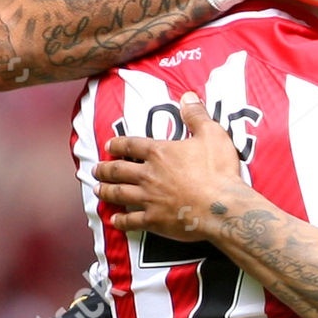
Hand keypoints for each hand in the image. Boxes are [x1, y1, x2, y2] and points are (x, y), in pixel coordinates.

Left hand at [96, 98, 241, 237]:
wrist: (222, 206)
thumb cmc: (218, 171)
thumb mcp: (212, 134)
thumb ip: (196, 115)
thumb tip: (187, 96)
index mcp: (160, 153)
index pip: (132, 145)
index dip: (118, 144)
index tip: (109, 145)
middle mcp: (148, 175)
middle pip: (119, 170)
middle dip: (105, 169)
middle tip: (95, 170)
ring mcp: (149, 199)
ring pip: (120, 194)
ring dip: (106, 191)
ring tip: (98, 190)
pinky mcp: (154, 220)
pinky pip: (131, 221)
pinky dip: (120, 220)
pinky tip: (115, 220)